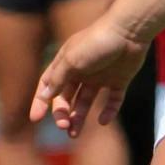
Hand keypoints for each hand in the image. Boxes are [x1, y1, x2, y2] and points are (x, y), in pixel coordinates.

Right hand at [29, 11, 148, 138]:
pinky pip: (113, 101)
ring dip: (80, 117)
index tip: (35, 118)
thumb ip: (57, 79)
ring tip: (74, 134)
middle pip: (67, 97)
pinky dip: (108, 112)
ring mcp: (101, 76)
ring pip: (87, 102)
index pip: (49, 85)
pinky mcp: (119, 80)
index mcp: (67, 63)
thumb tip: (44, 97)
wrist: (129, 31)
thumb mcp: (71, 60)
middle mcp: (82, 71)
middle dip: (63, 113)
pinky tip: (103, 121)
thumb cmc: (96, 42)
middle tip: (64, 126)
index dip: (41, 101)